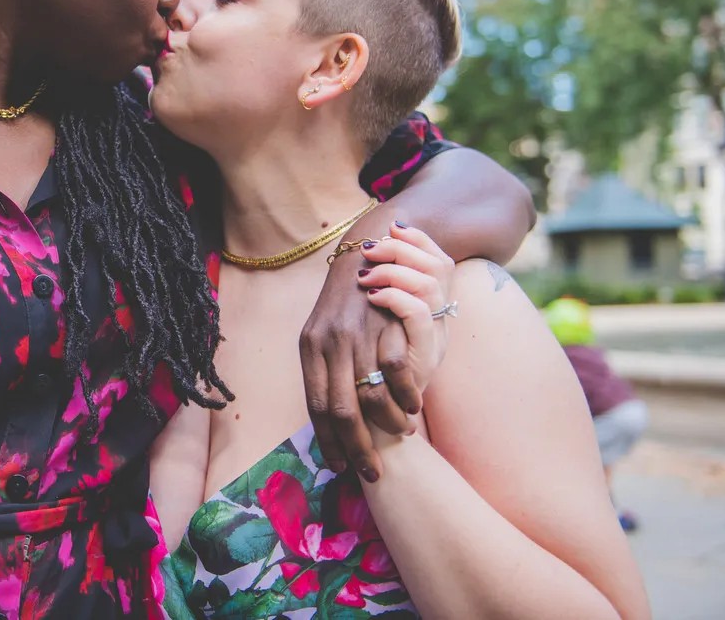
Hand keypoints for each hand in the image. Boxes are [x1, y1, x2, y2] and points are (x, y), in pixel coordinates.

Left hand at [300, 222, 452, 481]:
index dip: (328, 440)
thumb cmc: (344, 304)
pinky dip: (406, 396)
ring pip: (368, 395)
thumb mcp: (322, 336)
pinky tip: (414, 409)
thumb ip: (324, 372)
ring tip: (399, 440)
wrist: (362, 252)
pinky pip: (396, 370)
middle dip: (356, 447)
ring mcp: (358, 333)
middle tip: (371, 473)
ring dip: (387, 425)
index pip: (316, 405)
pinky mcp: (385, 323)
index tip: (340, 466)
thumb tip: (327, 420)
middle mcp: (329, 342)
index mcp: (309, 348)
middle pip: (340, 409)